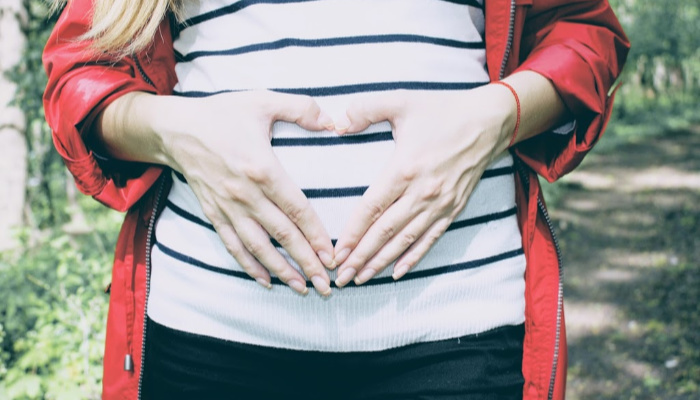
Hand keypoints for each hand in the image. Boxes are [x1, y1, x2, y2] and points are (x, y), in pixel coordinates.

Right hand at [155, 91, 336, 295]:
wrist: (176, 129)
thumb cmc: (223, 114)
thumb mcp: (263, 101)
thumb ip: (301, 108)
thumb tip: (333, 121)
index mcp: (262, 169)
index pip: (296, 209)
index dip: (315, 235)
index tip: (332, 255)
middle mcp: (245, 194)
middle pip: (282, 235)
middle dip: (306, 262)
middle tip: (326, 285)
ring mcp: (228, 208)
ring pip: (258, 247)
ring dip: (281, 271)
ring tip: (302, 289)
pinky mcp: (214, 214)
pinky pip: (233, 246)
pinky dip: (249, 266)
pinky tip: (265, 281)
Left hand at [332, 85, 515, 286]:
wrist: (489, 121)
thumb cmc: (443, 111)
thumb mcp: (402, 101)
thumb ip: (366, 109)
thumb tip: (336, 122)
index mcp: (404, 168)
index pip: (371, 209)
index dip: (353, 233)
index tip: (337, 252)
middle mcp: (422, 192)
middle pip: (385, 232)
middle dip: (361, 256)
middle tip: (341, 277)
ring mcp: (439, 204)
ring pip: (405, 241)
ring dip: (382, 262)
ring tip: (361, 278)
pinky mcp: (453, 209)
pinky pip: (430, 239)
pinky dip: (413, 258)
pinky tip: (398, 273)